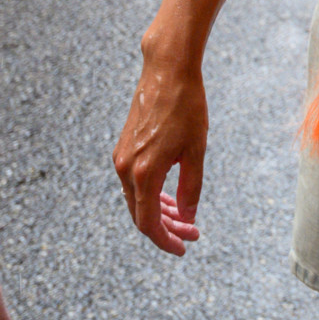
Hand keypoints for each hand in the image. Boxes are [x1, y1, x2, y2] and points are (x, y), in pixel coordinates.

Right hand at [114, 53, 208, 255]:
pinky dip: (152, 195)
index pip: (149, 223)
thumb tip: (188, 218)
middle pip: (141, 215)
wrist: (167, 72)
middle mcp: (126, 169)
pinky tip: (171, 196)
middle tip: (192, 232)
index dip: (166, 240)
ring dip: (160, 212)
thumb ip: (191, 188)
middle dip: (167, 228)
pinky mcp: (124, 149)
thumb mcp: (196, 151)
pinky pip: (134, 184)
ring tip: (185, 216)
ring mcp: (122, 158)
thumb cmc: (186, 107)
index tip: (183, 248)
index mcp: (144, 173)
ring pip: (137, 200)